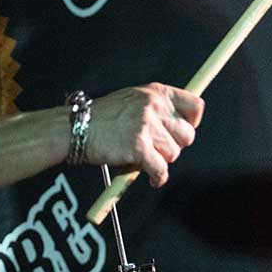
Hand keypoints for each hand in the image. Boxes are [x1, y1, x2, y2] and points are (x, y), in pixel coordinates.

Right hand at [88, 82, 203, 186]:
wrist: (76, 128)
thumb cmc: (100, 118)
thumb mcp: (132, 100)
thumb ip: (155, 109)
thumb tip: (176, 127)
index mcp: (155, 93)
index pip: (195, 106)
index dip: (192, 123)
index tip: (183, 131)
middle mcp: (154, 107)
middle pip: (187, 135)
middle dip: (175, 146)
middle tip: (159, 150)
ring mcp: (147, 127)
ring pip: (173, 154)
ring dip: (161, 161)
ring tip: (146, 161)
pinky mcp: (139, 148)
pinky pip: (161, 169)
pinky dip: (158, 177)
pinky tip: (152, 178)